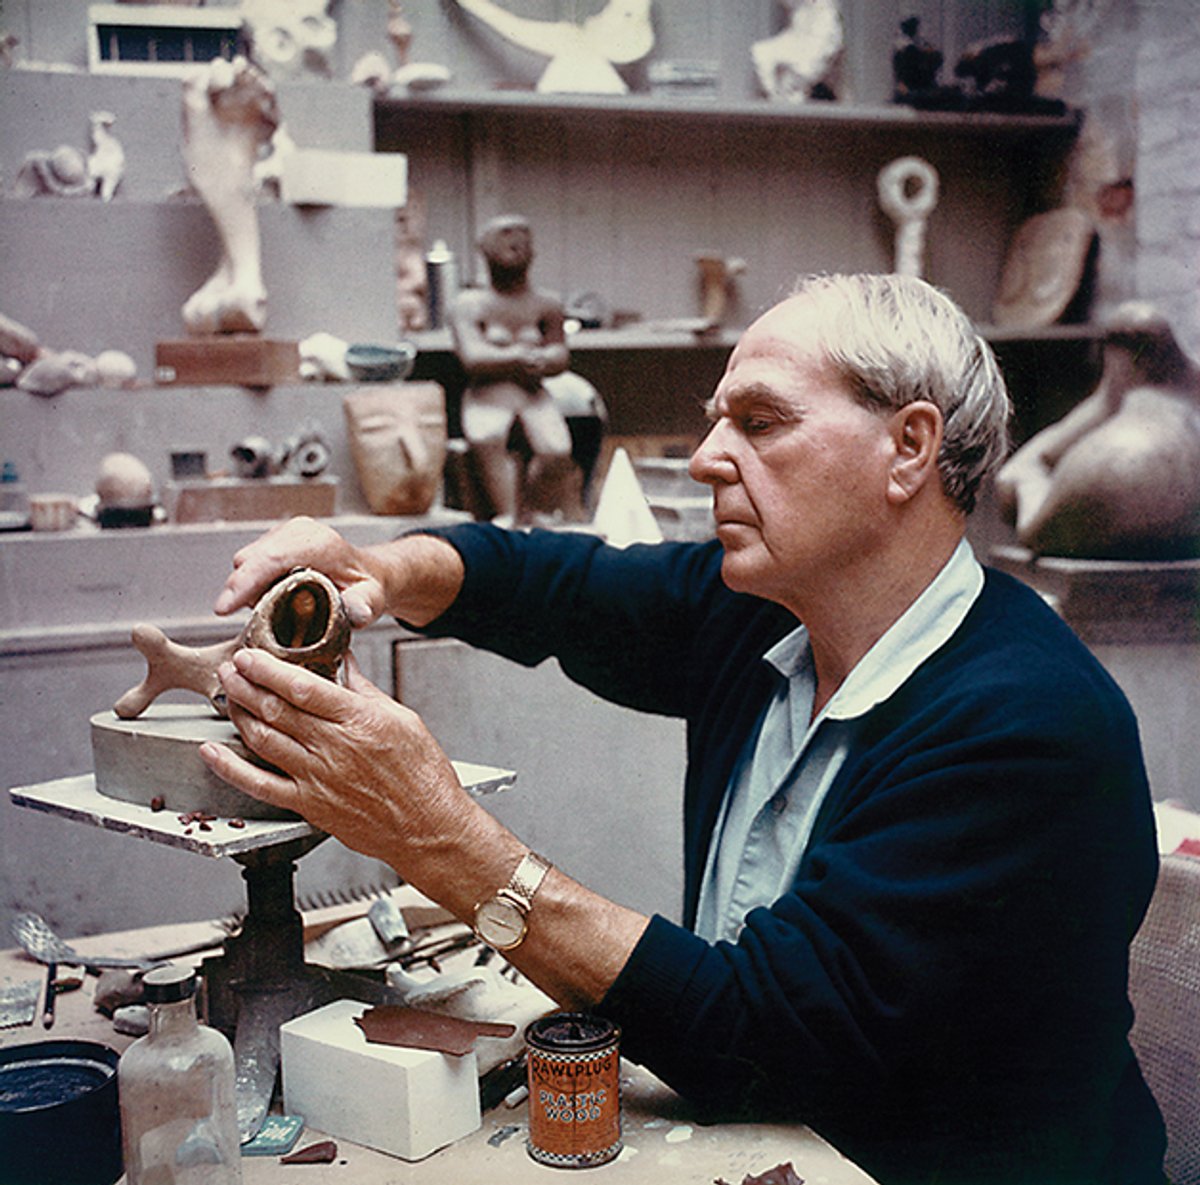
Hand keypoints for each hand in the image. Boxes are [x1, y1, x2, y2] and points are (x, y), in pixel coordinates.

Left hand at [198, 648, 474, 876]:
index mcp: (359, 721)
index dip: (269, 668)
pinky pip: (259, 784)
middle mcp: (333, 748)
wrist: (428, 827)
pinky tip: (211, 752)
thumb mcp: (403, 719)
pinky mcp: (308, 805)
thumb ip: (365, 690)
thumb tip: (345, 661)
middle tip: (230, 667)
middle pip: (276, 709)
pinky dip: (229, 768)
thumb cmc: (423, 776)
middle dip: (246, 684)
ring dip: (238, 713)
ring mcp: (317, 778)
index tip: (250, 655)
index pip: (302, 686)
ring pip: (263, 739)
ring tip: (226, 694)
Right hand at [213, 516, 382, 627]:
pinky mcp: (275, 540)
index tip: (224, 608)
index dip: (244, 584)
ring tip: (272, 609)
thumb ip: (365, 605)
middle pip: (251, 561)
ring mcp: (284, 533)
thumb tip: (358, 612)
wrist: (368, 572)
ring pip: (246, 562)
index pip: (271, 559)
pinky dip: (253, 583)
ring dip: (249, 588)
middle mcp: (299, 532)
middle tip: (260, 619)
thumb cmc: (367, 584)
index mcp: (318, 543)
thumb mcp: (372, 598)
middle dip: (243, 592)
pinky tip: (271, 598)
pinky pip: (250, 562)